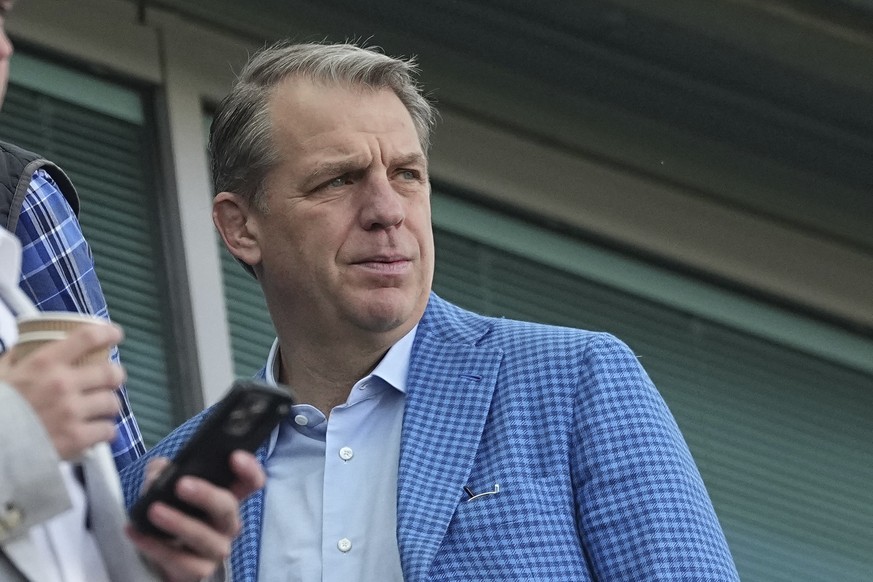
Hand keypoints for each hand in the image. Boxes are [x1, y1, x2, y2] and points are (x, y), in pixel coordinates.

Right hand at [0, 323, 124, 459]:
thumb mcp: (2, 374)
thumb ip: (16, 359)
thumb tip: (24, 346)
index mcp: (45, 363)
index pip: (87, 338)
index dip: (107, 333)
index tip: (116, 334)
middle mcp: (63, 384)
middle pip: (110, 373)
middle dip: (115, 376)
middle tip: (112, 379)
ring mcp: (71, 412)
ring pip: (112, 402)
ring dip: (110, 405)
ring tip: (103, 409)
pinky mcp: (76, 438)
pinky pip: (107, 431)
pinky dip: (105, 431)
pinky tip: (98, 432)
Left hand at [127, 451, 265, 581]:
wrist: (160, 555)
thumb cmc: (172, 513)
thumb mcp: (167, 487)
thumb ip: (163, 472)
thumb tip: (158, 471)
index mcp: (226, 497)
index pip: (250, 482)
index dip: (249, 469)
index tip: (234, 457)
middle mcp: (226, 524)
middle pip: (228, 507)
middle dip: (206, 495)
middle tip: (181, 485)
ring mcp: (215, 549)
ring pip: (205, 538)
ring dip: (180, 523)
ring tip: (154, 510)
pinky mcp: (197, 571)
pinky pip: (180, 561)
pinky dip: (157, 546)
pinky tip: (138, 533)